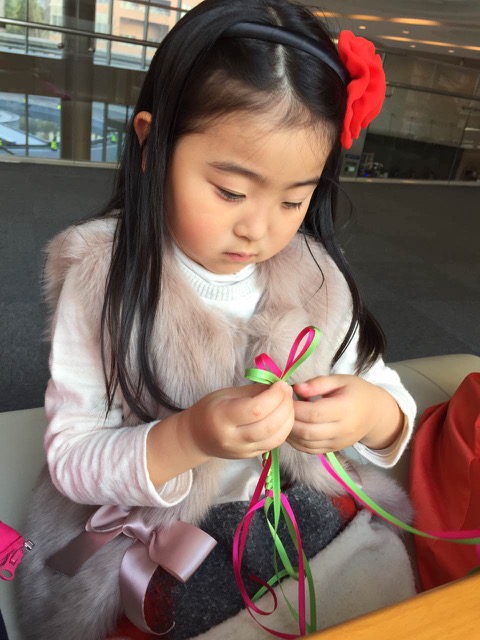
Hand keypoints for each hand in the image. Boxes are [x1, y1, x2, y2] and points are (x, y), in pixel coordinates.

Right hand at [179, 381, 294, 459]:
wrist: (197, 437)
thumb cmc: (210, 410)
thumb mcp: (226, 394)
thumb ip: (253, 391)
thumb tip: (278, 387)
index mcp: (222, 417)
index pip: (256, 409)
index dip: (274, 396)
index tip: (280, 384)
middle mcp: (233, 438)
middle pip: (269, 425)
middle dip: (285, 406)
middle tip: (287, 392)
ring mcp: (243, 451)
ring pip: (276, 438)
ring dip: (289, 419)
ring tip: (289, 404)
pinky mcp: (251, 457)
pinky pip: (274, 444)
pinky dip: (284, 430)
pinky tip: (284, 417)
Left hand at [289, 375, 403, 453]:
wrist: (375, 414)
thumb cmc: (356, 392)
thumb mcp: (340, 380)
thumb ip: (318, 383)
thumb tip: (296, 388)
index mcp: (345, 408)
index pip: (314, 413)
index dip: (295, 407)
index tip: (284, 397)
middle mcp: (342, 429)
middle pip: (308, 431)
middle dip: (289, 421)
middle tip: (280, 408)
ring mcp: (337, 443)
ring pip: (307, 444)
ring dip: (290, 433)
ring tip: (282, 419)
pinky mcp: (333, 450)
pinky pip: (310, 450)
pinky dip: (296, 443)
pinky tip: (290, 430)